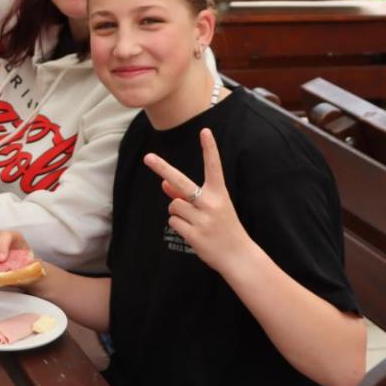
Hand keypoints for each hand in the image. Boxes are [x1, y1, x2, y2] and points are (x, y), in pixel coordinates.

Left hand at [143, 129, 253, 274]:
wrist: (237, 255)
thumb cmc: (223, 226)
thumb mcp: (211, 207)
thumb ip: (185, 195)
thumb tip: (163, 184)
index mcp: (219, 193)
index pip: (213, 167)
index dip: (209, 149)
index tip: (205, 131)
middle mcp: (210, 203)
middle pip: (180, 182)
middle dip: (163, 169)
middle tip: (147, 157)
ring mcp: (202, 219)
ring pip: (173, 206)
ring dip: (178, 213)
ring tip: (196, 222)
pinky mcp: (194, 234)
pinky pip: (173, 222)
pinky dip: (179, 226)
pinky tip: (194, 233)